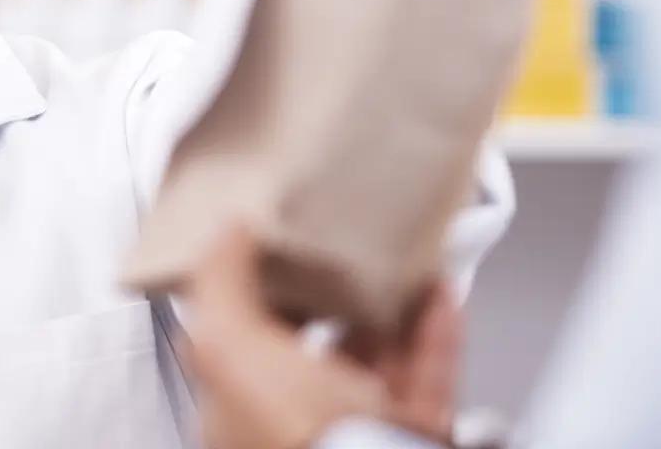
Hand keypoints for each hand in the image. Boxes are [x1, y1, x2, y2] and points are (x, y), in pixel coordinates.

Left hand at [181, 226, 460, 448]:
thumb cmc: (292, 433)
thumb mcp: (226, 344)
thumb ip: (220, 285)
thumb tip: (226, 233)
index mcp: (236, 409)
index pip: (239, 338)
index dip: (256, 288)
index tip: (278, 243)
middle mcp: (294, 424)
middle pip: (317, 347)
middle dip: (334, 295)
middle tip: (348, 252)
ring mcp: (356, 431)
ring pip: (377, 359)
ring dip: (392, 307)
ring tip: (402, 264)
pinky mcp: (411, 435)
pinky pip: (429, 375)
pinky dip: (437, 334)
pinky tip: (439, 294)